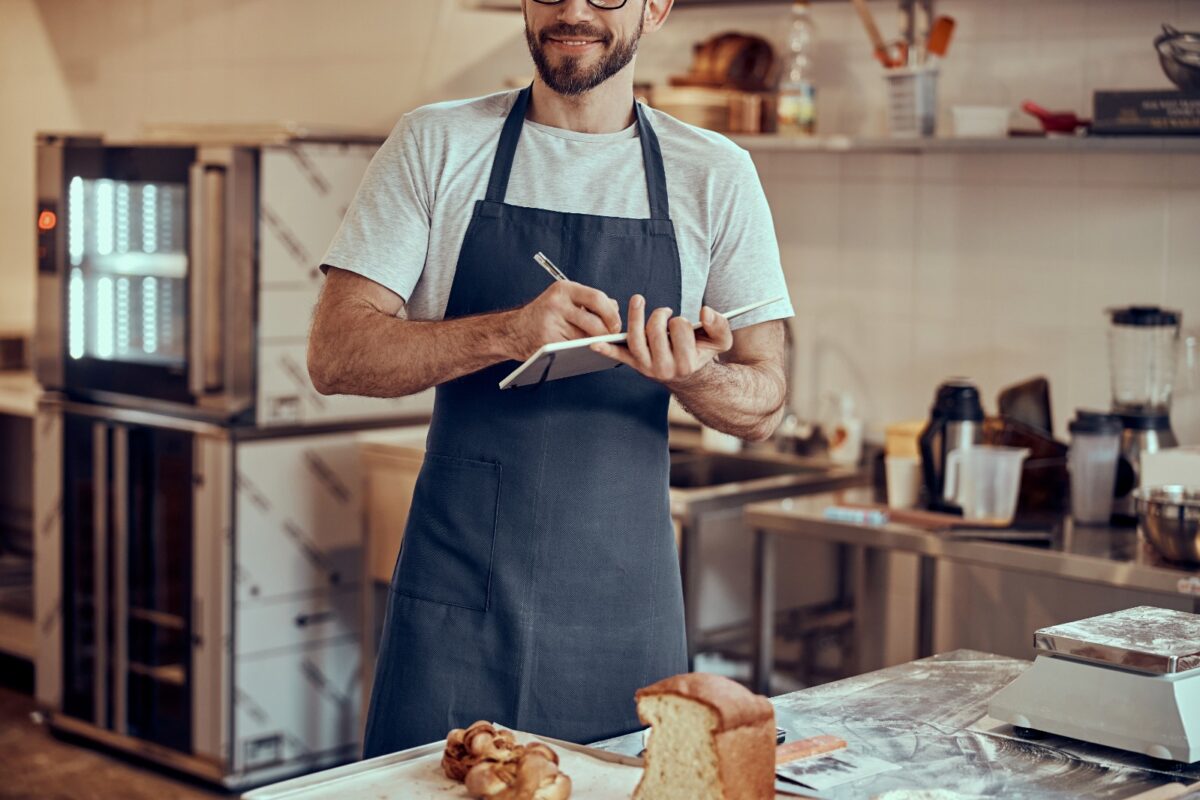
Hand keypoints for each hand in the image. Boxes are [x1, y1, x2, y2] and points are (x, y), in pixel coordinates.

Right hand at [507, 281, 621, 360]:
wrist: (513, 331)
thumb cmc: (544, 315)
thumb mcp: (563, 299)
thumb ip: (588, 301)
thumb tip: (615, 307)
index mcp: (564, 289)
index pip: (597, 298)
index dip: (611, 314)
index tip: (616, 325)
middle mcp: (556, 303)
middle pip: (594, 321)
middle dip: (607, 333)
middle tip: (611, 338)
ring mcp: (551, 323)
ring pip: (585, 338)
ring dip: (595, 343)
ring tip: (598, 344)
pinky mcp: (547, 341)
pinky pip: (573, 349)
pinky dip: (581, 351)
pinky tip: (584, 351)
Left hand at [590, 295, 733, 385]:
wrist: (690, 375)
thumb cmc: (703, 352)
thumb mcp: (720, 341)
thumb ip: (719, 325)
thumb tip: (705, 311)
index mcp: (687, 363)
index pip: (679, 329)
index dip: (680, 321)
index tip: (682, 324)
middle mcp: (665, 368)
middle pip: (655, 331)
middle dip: (660, 315)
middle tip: (665, 312)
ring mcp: (647, 368)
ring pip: (635, 338)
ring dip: (635, 316)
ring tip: (639, 300)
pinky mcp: (635, 365)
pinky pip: (618, 357)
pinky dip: (606, 350)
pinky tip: (593, 344)